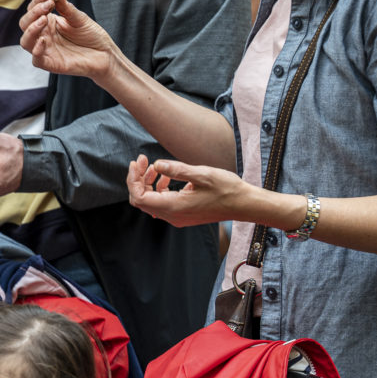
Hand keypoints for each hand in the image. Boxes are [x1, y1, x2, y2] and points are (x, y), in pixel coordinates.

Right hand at [18, 0, 119, 82]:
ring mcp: (46, 50)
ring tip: (43, 19)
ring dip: (31, 29)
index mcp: (49, 23)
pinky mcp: (51, 64)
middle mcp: (44, 36)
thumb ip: (66, 8)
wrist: (104, 54)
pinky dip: (36, 50)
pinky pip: (36, 60)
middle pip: (25, 24)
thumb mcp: (79, 18)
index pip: (33, 11)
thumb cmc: (91, 36)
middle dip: (33, 13)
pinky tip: (43, 40)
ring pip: (26, 41)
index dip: (36, 1)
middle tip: (48, 5)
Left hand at [126, 154, 246, 227]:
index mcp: (173, 207)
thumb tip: (157, 164)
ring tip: (155, 167)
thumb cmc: (226, 189)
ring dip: (149, 183)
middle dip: (139, 179)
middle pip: (141, 200)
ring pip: (151, 201)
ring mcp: (177, 217)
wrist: (243, 204)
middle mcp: (172, 216)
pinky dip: (160, 189)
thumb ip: (177, 169)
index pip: (139, 197)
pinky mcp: (182, 214)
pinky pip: (162, 202)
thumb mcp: (202, 174)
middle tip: (143, 161)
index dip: (133, 180)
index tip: (137, 162)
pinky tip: (169, 177)